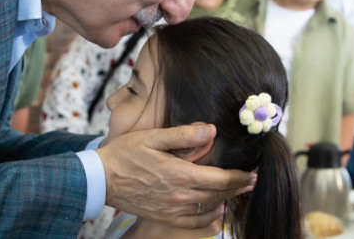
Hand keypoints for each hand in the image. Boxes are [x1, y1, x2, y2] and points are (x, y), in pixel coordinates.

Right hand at [95, 124, 255, 228]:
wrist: (100, 179)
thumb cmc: (125, 153)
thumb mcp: (153, 137)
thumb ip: (184, 134)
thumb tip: (211, 130)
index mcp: (180, 173)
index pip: (220, 178)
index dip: (240, 177)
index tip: (253, 173)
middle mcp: (179, 195)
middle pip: (219, 195)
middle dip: (238, 188)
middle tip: (252, 182)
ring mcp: (171, 209)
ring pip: (209, 209)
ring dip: (227, 202)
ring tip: (237, 193)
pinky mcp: (163, 217)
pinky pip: (193, 223)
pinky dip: (209, 218)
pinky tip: (216, 211)